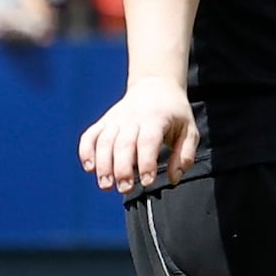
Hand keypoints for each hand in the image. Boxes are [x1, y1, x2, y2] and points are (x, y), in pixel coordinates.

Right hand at [77, 78, 195, 192]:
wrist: (156, 87)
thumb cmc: (175, 113)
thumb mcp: (189, 130)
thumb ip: (185, 155)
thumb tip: (174, 179)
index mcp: (156, 119)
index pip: (148, 141)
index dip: (146, 162)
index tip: (148, 182)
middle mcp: (133, 119)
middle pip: (123, 144)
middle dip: (122, 169)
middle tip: (125, 189)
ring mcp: (115, 119)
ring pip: (104, 141)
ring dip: (103, 165)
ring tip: (106, 185)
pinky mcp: (103, 121)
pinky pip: (90, 136)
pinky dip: (86, 151)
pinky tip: (89, 168)